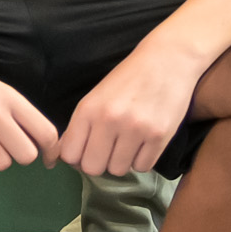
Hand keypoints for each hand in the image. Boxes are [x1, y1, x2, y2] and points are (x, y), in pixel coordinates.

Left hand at [54, 43, 201, 177]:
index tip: (85, 152)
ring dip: (121, 162)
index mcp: (88, 110)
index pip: (70, 154)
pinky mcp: (159, 136)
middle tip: (107, 150)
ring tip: (127, 143)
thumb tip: (64, 158)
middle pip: (92, 168)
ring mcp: (135, 130)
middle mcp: (109, 120)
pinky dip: (141, 160)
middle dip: (98, 163)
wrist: (166, 61)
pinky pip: (142, 167)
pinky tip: (143, 144)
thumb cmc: (127, 80)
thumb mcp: (95, 97)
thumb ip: (80, 126)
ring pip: (118, 170)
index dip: (76, 158)